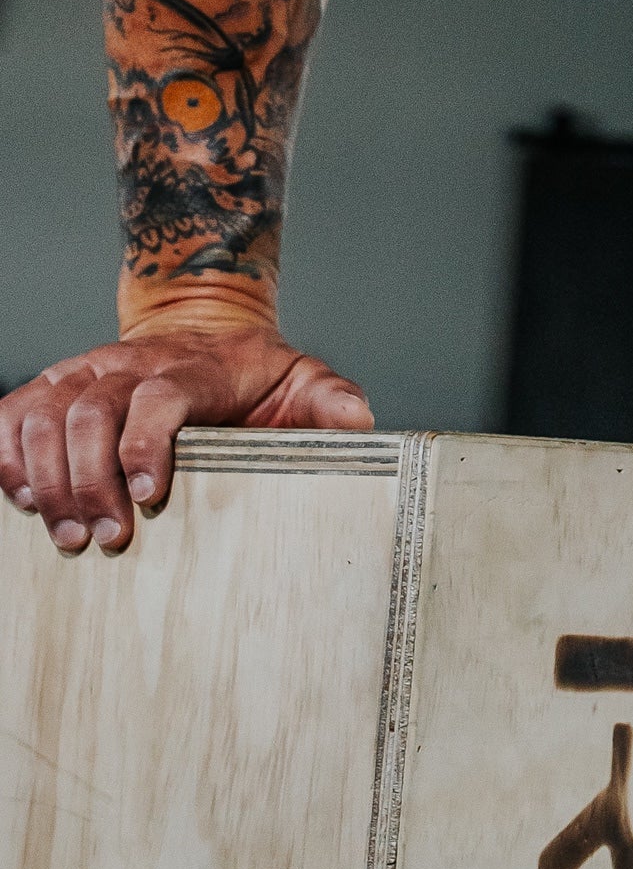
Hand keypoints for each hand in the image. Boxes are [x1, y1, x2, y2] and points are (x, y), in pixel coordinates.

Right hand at [0, 283, 372, 555]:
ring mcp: (86, 372)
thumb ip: (329, 399)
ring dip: (47, 478)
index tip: (146, 497)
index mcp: (193, 366)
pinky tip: (18, 498)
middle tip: (104, 541)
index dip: (146, 444)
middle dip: (91, 481)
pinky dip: (3, 453)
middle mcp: (130, 363)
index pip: (161, 395)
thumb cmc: (249, 373)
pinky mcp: (52, 387)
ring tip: (64, 535)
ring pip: (45, 413)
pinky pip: (9, 413)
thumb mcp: (299, 379)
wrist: (201, 328)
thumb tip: (361, 424)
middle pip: (92, 412)